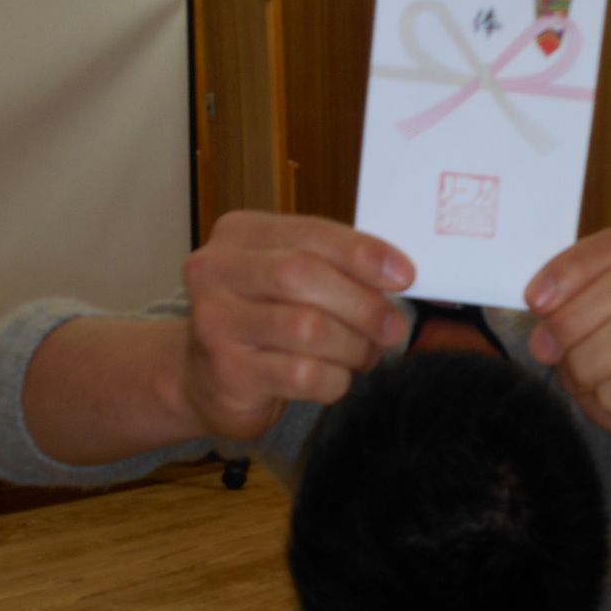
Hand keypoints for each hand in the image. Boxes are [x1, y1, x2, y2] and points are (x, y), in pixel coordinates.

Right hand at [179, 212, 413, 438]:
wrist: (207, 378)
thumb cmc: (263, 320)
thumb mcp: (289, 279)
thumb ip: (333, 267)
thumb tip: (399, 275)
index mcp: (238, 233)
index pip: (309, 232)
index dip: (362, 253)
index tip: (404, 275)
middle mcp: (215, 271)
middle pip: (303, 276)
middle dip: (362, 304)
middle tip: (393, 327)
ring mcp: (215, 322)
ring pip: (307, 328)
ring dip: (352, 346)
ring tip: (364, 355)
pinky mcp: (228, 371)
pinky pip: (303, 375)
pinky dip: (335, 378)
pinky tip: (336, 377)